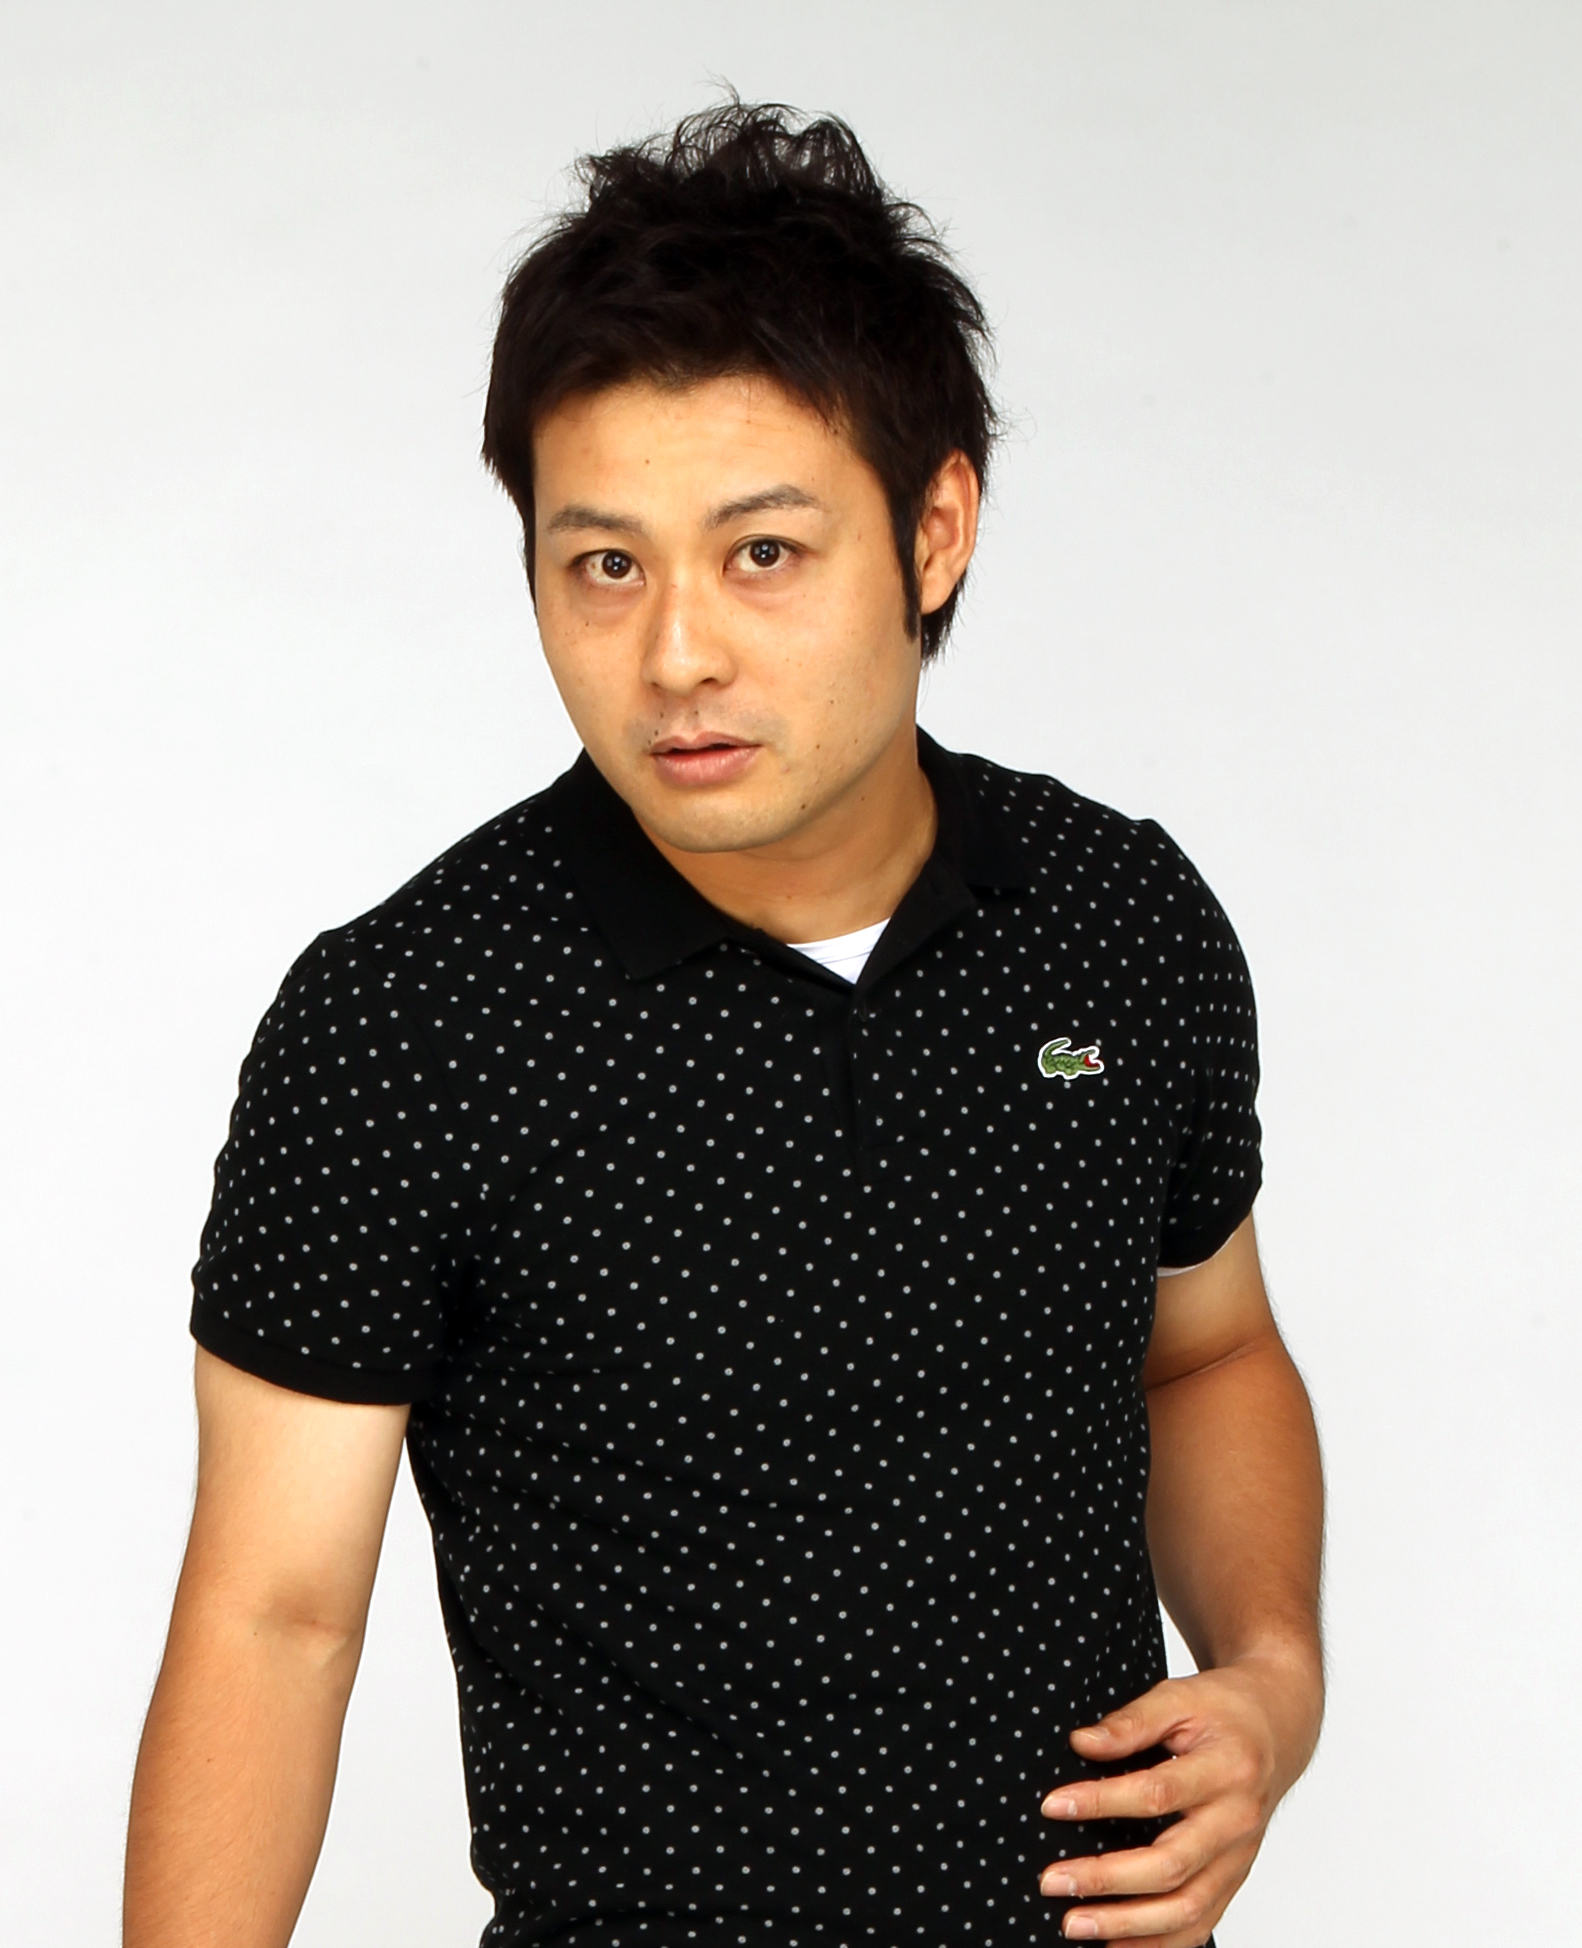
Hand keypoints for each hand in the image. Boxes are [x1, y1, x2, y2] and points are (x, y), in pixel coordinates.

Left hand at [1037, 1650, 1320, 1944]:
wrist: (1278, 1728)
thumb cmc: (1224, 1711)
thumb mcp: (1180, 1697)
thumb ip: (1132, 1721)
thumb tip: (1082, 1743)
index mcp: (1226, 1769)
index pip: (1156, 1794)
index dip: (1101, 1801)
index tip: (1052, 1806)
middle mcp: (1237, 1821)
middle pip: (1171, 1865)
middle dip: (1106, 1879)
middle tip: (1053, 1880)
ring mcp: (1239, 1858)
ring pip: (1187, 1908)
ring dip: (1127, 1925)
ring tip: (1074, 1923)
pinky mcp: (1235, 1879)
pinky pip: (1201, 1924)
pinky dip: (1160, 1944)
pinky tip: (1117, 1945)